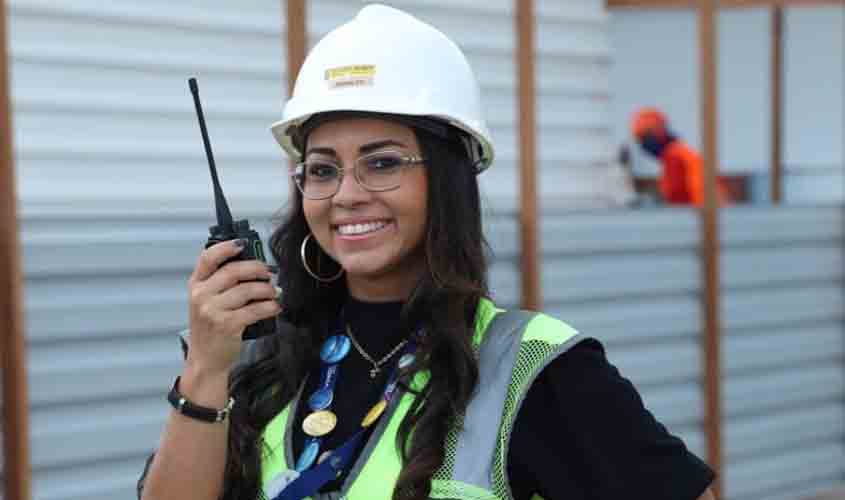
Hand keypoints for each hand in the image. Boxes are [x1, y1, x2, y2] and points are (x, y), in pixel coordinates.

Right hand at [186, 239, 281, 376]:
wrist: (205, 359)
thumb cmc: (210, 328)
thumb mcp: (206, 301)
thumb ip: (221, 282)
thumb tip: (253, 265)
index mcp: (196, 285)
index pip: (207, 258)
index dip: (226, 247)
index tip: (243, 245)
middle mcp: (201, 295)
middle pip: (233, 271)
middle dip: (257, 269)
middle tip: (269, 273)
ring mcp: (213, 310)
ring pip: (247, 290)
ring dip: (266, 289)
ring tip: (274, 292)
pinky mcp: (228, 325)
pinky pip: (255, 310)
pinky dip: (270, 307)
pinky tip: (275, 307)